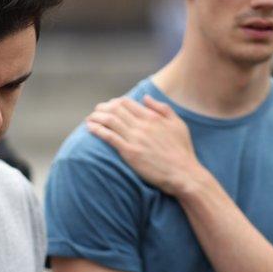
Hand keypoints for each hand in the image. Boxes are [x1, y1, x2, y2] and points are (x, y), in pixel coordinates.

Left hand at [86, 95, 207, 195]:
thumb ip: (162, 108)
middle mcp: (142, 125)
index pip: (127, 103)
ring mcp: (135, 138)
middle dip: (102, 108)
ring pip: (109, 121)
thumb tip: (145, 98)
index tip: (109, 106)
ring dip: (96, 117)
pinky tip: (90, 128)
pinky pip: (109, 137)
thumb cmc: (182, 151)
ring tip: (89, 119)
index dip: (114, 102)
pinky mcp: (129, 152)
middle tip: (96, 112)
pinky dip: (97, 130)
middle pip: (115, 109)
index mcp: (152, 117)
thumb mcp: (178, 124)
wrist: (183, 173)